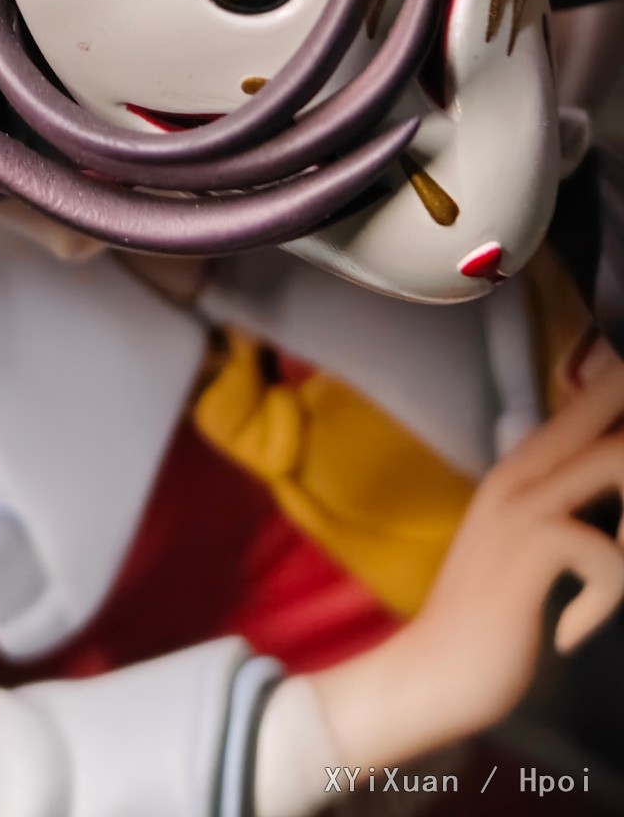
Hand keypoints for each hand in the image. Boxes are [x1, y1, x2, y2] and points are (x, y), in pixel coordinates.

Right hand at [311, 358, 623, 767]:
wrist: (436, 671)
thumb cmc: (492, 616)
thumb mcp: (527, 542)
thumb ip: (561, 500)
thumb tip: (607, 470)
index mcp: (522, 467)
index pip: (584, 401)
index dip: (609, 386)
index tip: (617, 369)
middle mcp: (521, 473)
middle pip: (601, 407)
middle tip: (596, 518)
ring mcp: (522, 507)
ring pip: (616, 462)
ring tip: (617, 571)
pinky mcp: (530, 550)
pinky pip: (610, 551)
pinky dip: (610, 593)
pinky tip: (572, 629)